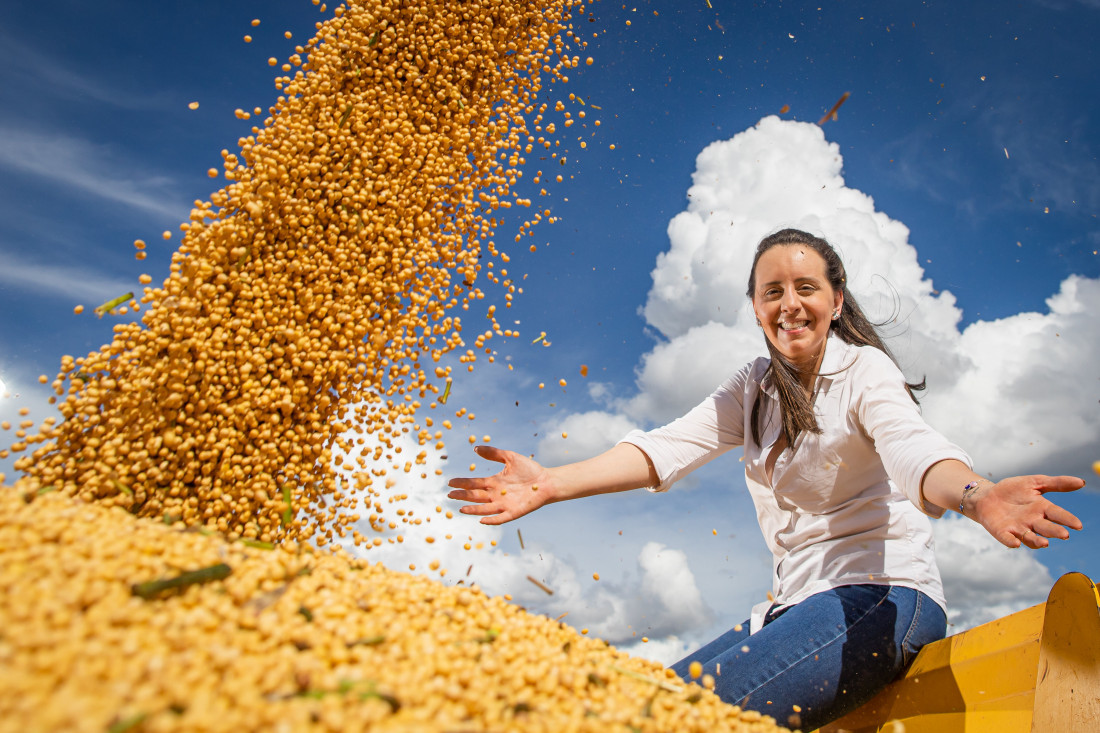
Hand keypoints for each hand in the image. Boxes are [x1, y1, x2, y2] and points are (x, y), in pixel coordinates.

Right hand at [446, 445, 552, 524]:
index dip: (462, 483)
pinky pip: (501, 518)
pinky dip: (492, 520)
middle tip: (450, 495)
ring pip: (484, 509)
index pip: (474, 484)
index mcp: (494, 482)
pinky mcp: (514, 512)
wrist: (547, 481)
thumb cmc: (530, 469)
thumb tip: (475, 448)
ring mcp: (504, 504)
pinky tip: (482, 520)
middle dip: (463, 496)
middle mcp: (496, 495)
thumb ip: (493, 453)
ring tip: (461, 508)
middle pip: (476, 496)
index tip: (450, 482)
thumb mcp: (510, 457)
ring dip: (473, 510)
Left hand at [969, 474, 1084, 548]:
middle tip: (1064, 535)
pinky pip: (1007, 539)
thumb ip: (1056, 483)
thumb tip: (1081, 482)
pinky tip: (1016, 543)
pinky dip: (1011, 541)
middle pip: (1046, 528)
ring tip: (1045, 543)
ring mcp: (1017, 528)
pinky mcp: (1002, 532)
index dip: (1067, 520)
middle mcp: (1033, 522)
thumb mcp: (1034, 482)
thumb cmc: (1013, 490)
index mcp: (1042, 509)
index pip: (1058, 514)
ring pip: (1030, 537)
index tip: (1078, 525)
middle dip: (1055, 532)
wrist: (987, 496)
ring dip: (1037, 541)